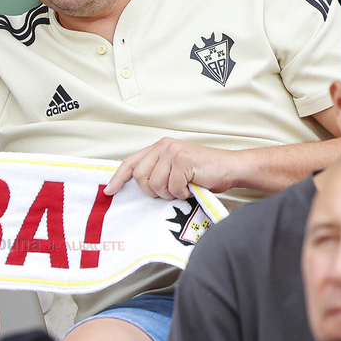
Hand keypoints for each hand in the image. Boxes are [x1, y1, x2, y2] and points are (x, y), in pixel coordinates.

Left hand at [105, 138, 238, 199]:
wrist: (230, 168)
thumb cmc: (204, 172)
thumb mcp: (175, 168)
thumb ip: (157, 171)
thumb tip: (137, 185)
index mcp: (159, 147)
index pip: (131, 162)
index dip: (118, 177)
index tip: (110, 191)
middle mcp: (164, 147)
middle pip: (141, 177)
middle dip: (153, 191)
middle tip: (169, 191)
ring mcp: (173, 153)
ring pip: (156, 185)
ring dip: (170, 193)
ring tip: (182, 188)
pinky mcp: (183, 161)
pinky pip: (172, 188)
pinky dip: (182, 193)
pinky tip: (191, 186)